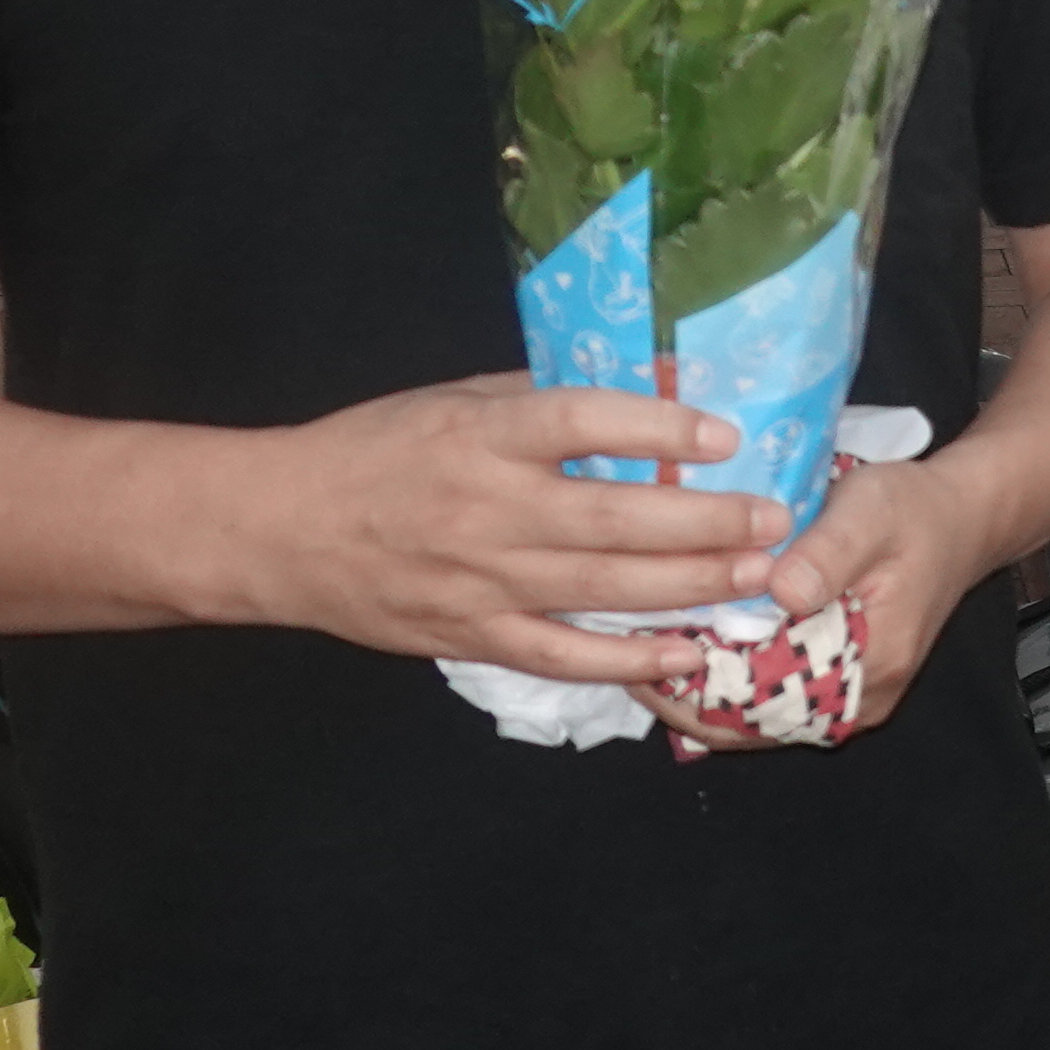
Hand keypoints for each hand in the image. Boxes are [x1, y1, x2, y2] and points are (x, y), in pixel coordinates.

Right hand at [195, 374, 784, 683]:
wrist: (276, 529)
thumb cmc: (372, 451)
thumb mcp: (450, 400)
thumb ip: (538, 400)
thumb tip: (643, 388)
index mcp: (478, 436)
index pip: (579, 423)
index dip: (656, 429)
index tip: (723, 435)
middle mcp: (484, 509)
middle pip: (611, 522)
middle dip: (704, 524)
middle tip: (773, 517)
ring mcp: (478, 581)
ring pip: (602, 592)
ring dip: (689, 588)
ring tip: (756, 575)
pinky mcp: (470, 635)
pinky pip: (563, 656)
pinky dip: (628, 661)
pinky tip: (687, 652)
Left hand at [638, 446, 1011, 750]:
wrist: (961, 518)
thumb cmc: (915, 511)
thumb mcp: (873, 511)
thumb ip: (828, 552)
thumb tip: (778, 591)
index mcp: (870, 666)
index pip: (766, 702)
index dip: (697, 684)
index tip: (641, 650)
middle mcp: (855, 700)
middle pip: (751, 722)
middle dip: (684, 694)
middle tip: (622, 654)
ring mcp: (844, 698)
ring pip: (752, 717)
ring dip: (698, 689)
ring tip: (639, 655)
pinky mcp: (834, 683)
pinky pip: (766, 698)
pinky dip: (722, 679)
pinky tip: (683, 649)